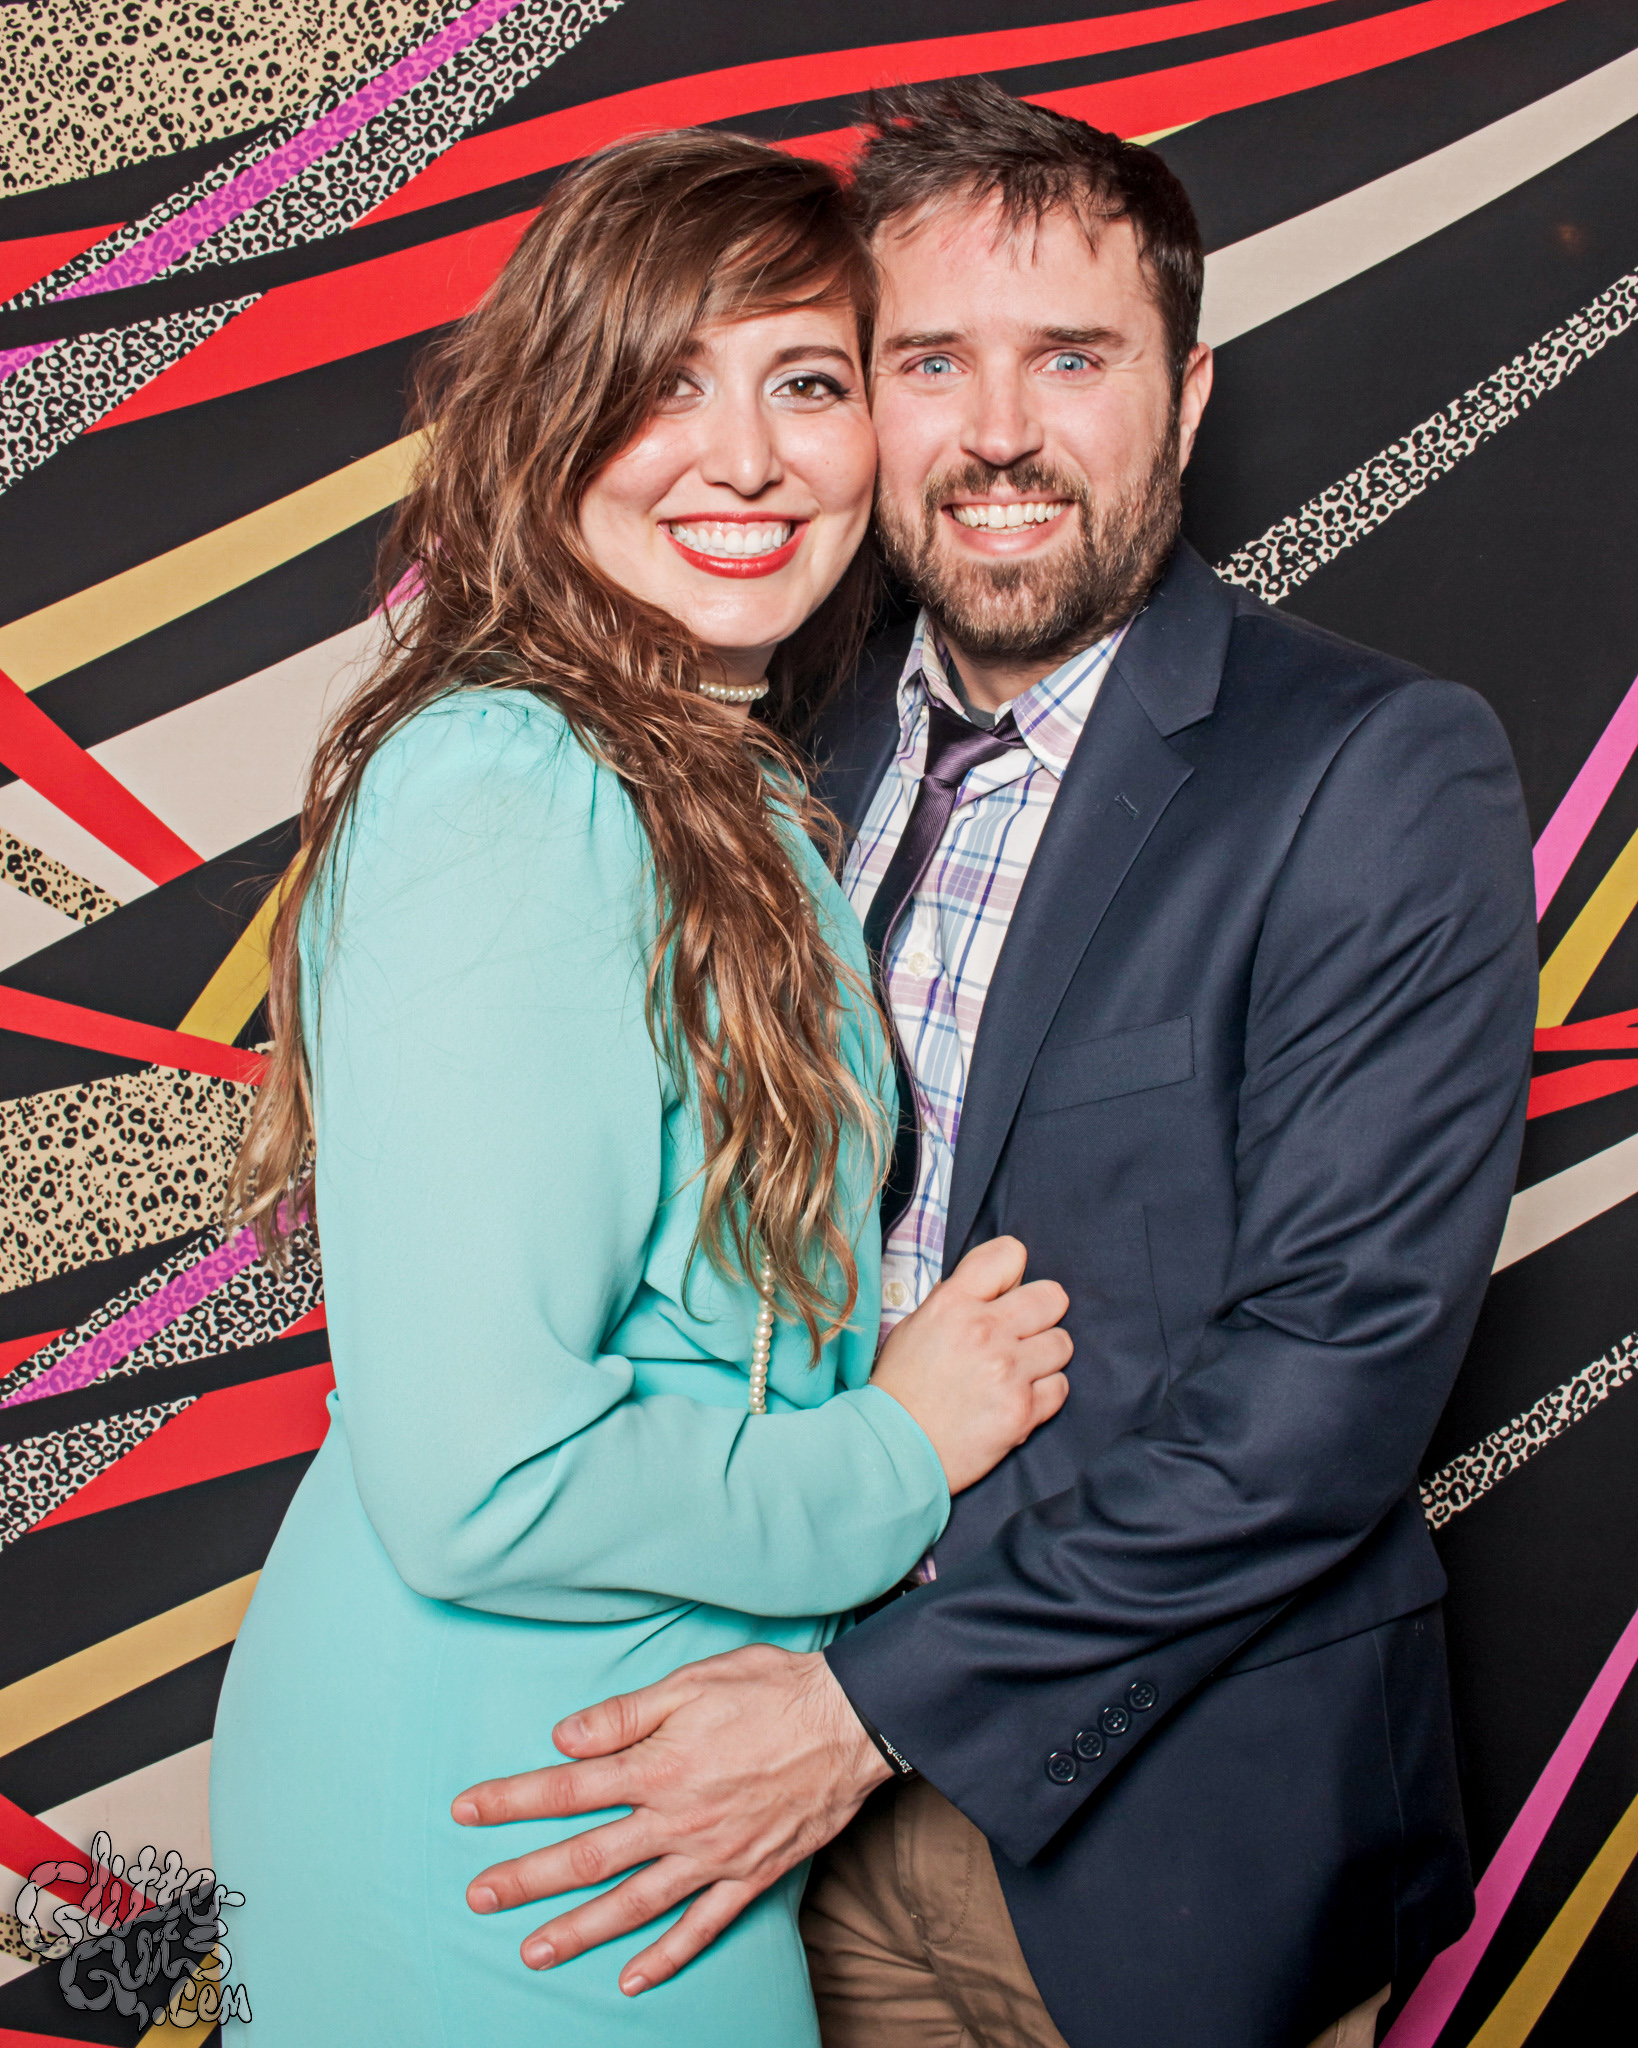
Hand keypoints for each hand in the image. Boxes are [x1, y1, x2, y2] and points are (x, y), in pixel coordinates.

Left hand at [453, 1644, 887, 1992]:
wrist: (851, 1721)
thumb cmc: (771, 1689)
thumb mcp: (692, 1681)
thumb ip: (625, 1714)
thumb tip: (563, 1735)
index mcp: (659, 1765)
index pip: (568, 1787)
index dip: (513, 1799)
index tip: (466, 1810)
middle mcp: (678, 1819)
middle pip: (588, 1856)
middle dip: (526, 1878)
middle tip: (479, 1895)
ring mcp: (713, 1855)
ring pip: (634, 1903)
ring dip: (579, 1929)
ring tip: (532, 1951)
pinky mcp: (750, 1875)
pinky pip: (702, 1927)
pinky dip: (667, 1957)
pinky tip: (633, 1979)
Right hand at [870, 1235, 1070, 1491]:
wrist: (894, 1449)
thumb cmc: (902, 1387)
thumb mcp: (917, 1325)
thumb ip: (960, 1299)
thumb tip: (1002, 1284)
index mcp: (954, 1303)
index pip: (1010, 1254)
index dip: (1012, 1274)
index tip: (1005, 1293)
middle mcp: (984, 1331)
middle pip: (1052, 1297)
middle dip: (1041, 1314)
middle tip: (1021, 1334)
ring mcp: (1006, 1372)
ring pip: (1062, 1343)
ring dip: (1043, 1356)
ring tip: (1016, 1371)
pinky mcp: (1022, 1411)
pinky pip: (1060, 1386)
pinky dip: (1043, 1393)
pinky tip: (1016, 1397)